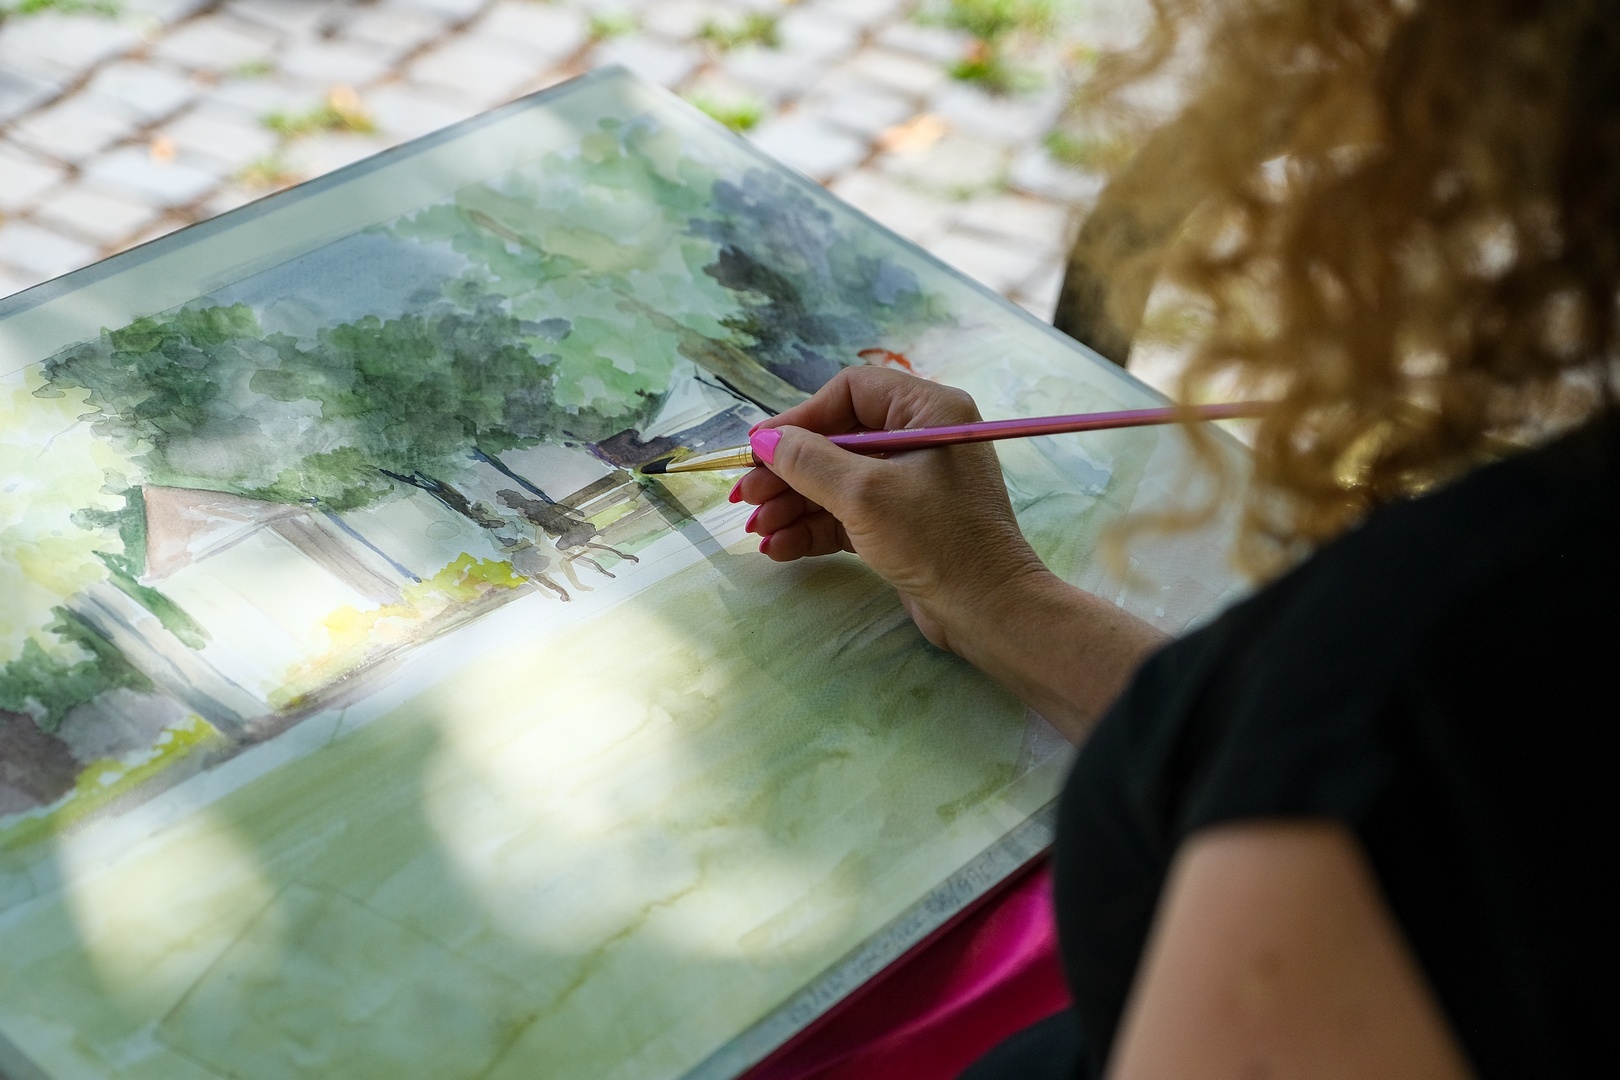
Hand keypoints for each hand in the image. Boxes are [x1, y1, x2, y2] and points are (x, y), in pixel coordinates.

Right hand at [732, 366, 1046, 656]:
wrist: (988, 612)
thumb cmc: (936, 540)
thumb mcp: (865, 495)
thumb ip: (809, 462)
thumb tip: (763, 440)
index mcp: (928, 411)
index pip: (850, 394)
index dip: (800, 419)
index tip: (760, 449)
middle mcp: (921, 439)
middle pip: (837, 441)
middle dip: (788, 472)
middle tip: (745, 498)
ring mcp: (912, 484)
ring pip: (837, 483)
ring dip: (793, 506)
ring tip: (757, 531)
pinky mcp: (902, 525)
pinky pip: (848, 516)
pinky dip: (814, 529)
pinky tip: (779, 548)